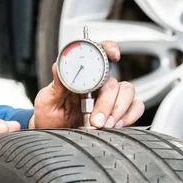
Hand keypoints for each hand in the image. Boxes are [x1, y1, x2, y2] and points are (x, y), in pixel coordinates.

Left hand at [30, 41, 144, 128]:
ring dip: (118, 110)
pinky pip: (135, 107)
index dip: (109, 49)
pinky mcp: (118, 111)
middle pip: (114, 82)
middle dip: (107, 102)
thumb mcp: (47, 100)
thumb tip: (58, 66)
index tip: (114, 54)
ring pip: (127, 92)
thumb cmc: (48, 114)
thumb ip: (56, 85)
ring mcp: (109, 97)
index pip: (98, 55)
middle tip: (96, 120)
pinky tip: (116, 125)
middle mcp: (97, 84)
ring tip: (103, 125)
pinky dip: (129, 116)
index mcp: (81, 76)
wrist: (52, 132)